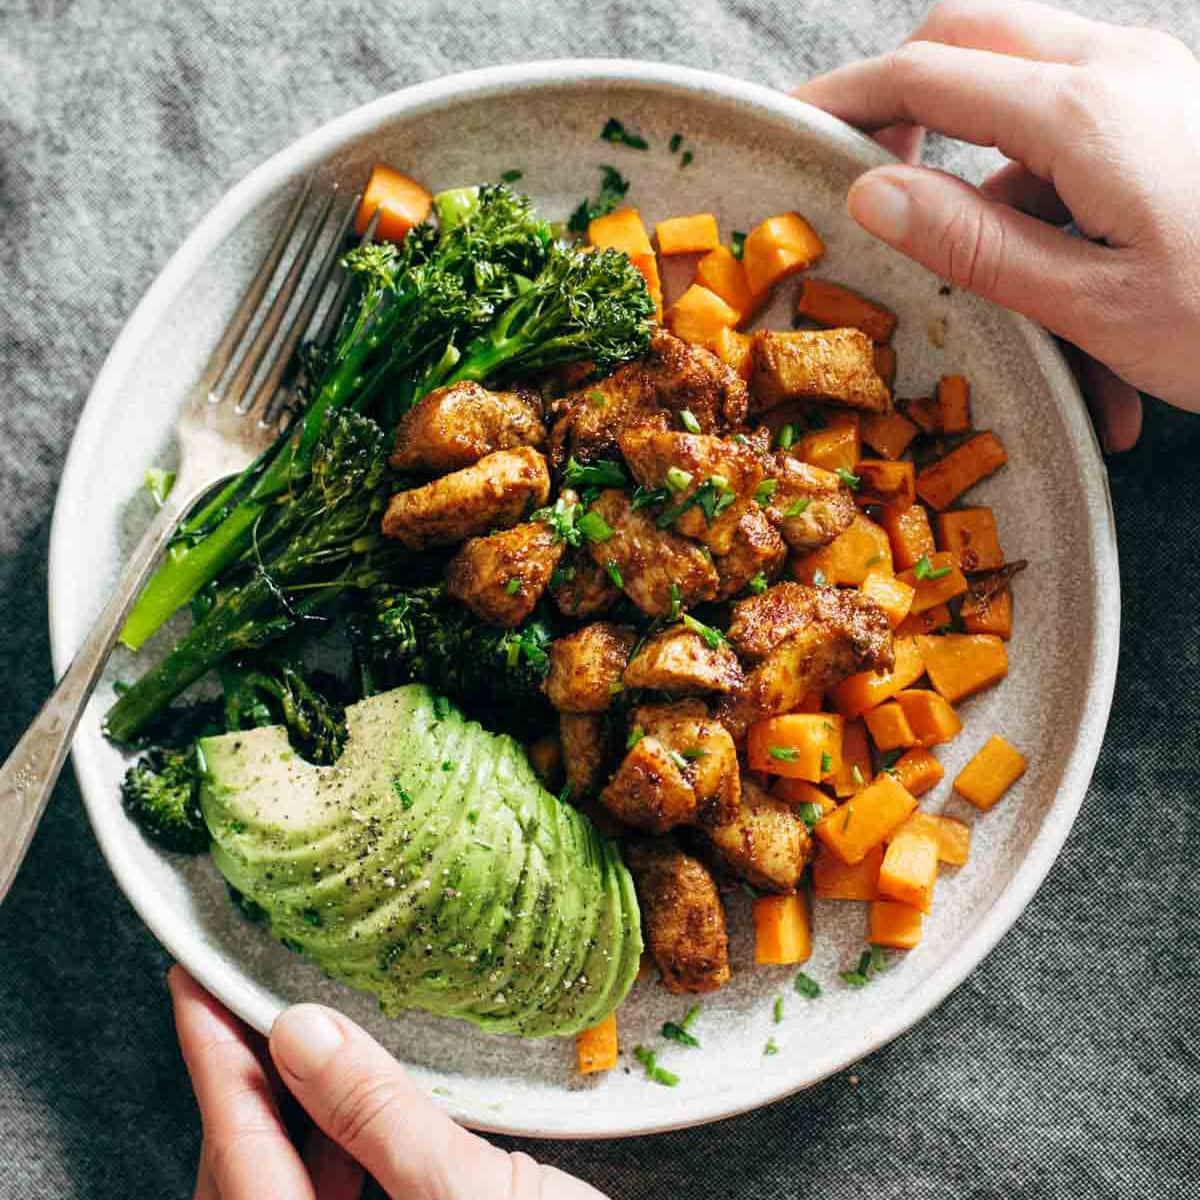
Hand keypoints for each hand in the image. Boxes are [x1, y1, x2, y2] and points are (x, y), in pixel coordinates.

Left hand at [168, 966, 605, 1198]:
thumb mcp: (477, 1196)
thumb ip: (382, 1119)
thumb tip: (304, 1034)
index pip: (239, 1153)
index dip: (212, 1058)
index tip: (194, 981)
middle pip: (245, 1171)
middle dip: (239, 1075)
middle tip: (239, 987)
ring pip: (283, 1180)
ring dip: (282, 1103)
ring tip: (291, 1023)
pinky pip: (327, 1191)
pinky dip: (326, 1136)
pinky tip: (347, 1092)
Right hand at [795, 0, 1199, 451]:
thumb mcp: (1086, 304)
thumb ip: (972, 240)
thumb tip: (873, 192)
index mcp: (1084, 114)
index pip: (926, 75)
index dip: (843, 99)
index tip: (788, 128)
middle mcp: (1119, 69)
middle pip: (969, 34)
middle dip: (900, 90)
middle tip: (862, 167)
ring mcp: (1150, 79)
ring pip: (1019, 75)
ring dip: (973, 152)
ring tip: (985, 272)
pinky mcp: (1167, 107)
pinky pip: (1070, 113)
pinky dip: (1033, 179)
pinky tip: (1054, 275)